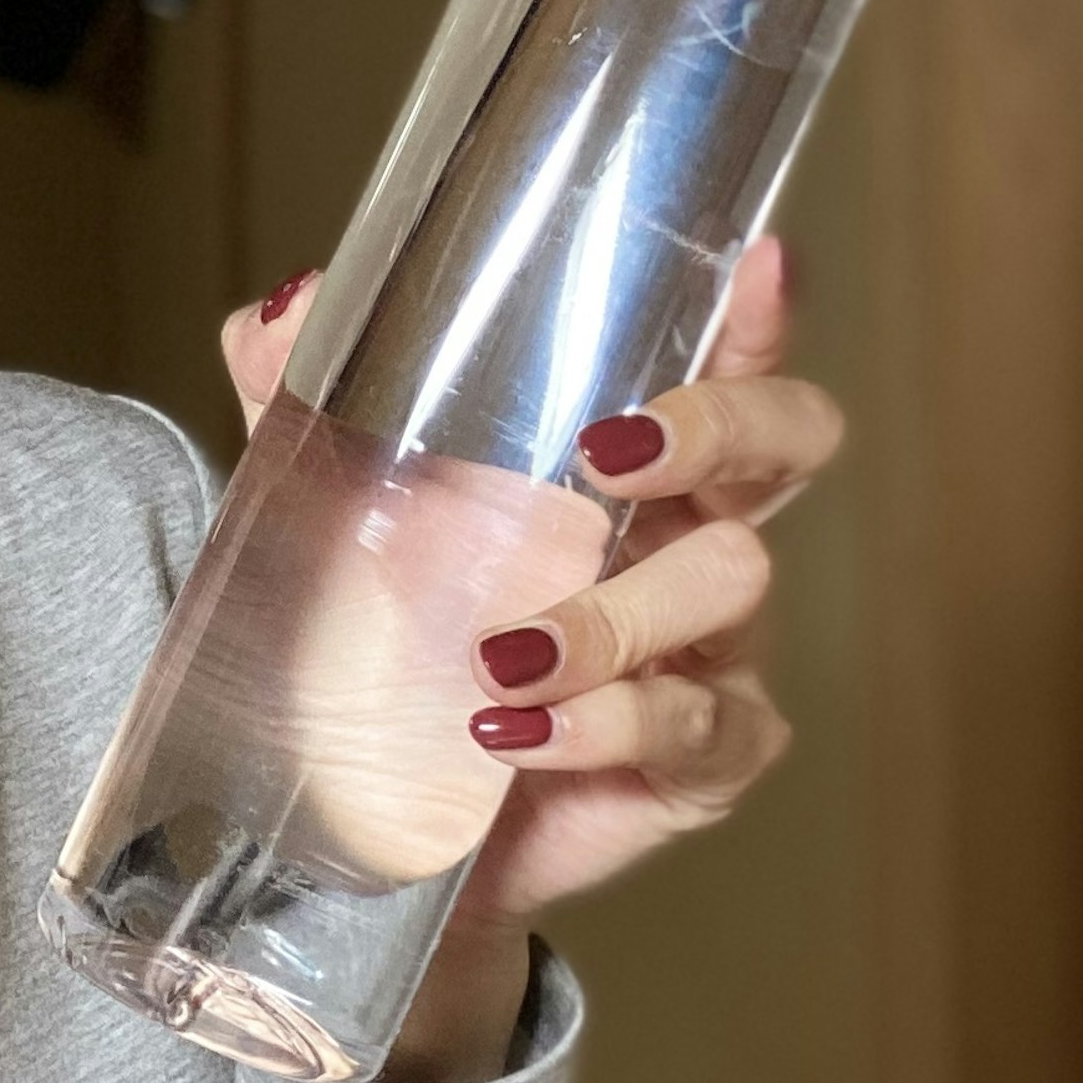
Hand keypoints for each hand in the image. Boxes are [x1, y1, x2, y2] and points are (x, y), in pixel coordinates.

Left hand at [214, 236, 835, 1080]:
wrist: (375, 819)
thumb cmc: (386, 640)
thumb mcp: (333, 509)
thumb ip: (307, 401)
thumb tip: (293, 307)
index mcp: (634, 456)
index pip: (721, 357)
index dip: (755, 310)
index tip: (756, 263)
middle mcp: (696, 533)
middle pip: (789, 443)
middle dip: (719, 427)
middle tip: (608, 453)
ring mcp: (716, 648)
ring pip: (734, 582)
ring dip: (612, 613)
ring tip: (499, 654)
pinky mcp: (705, 760)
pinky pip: (693, 725)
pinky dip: (602, 723)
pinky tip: (513, 730)